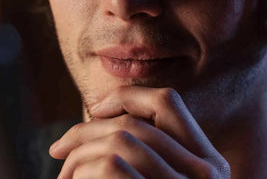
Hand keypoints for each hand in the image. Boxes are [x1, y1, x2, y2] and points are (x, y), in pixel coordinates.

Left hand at [49, 86, 229, 177]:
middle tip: (59, 149)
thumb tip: (99, 121)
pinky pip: (111, 168)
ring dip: (80, 155)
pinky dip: (83, 173)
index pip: (167, 102)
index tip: (96, 108)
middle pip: (132, 124)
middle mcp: (204, 173)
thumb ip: (147, 158)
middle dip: (86, 131)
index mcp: (207, 162)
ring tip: (65, 177)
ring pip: (118, 141)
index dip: (128, 96)